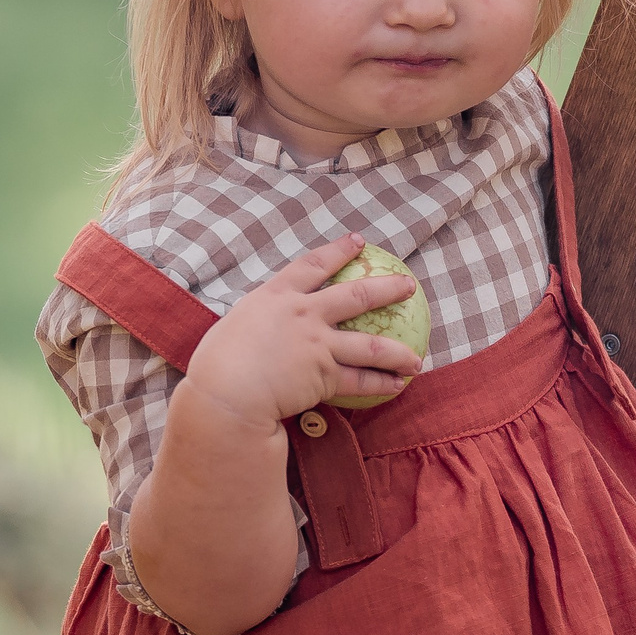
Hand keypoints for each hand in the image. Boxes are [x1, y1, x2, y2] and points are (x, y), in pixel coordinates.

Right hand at [183, 234, 423, 427]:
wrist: (226, 393)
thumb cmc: (218, 363)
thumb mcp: (236, 325)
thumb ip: (260, 320)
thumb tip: (264, 325)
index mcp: (277, 295)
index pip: (314, 264)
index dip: (339, 251)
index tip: (358, 241)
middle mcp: (304, 314)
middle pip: (358, 296)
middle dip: (388, 289)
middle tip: (409, 286)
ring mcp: (318, 344)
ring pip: (372, 345)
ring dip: (399, 352)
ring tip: (417, 358)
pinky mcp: (325, 375)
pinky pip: (362, 380)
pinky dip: (383, 384)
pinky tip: (400, 385)